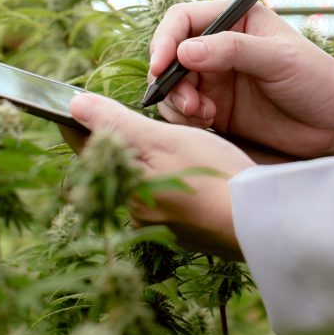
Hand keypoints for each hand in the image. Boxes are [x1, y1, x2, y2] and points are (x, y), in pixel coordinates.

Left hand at [68, 93, 253, 259]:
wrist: (259, 223)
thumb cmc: (212, 176)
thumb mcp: (163, 140)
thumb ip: (117, 123)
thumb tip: (74, 106)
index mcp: (122, 186)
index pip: (85, 146)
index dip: (81, 120)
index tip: (79, 103)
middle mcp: (133, 211)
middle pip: (115, 163)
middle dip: (121, 140)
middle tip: (133, 116)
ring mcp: (158, 225)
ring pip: (141, 180)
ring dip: (149, 160)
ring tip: (172, 141)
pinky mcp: (182, 231)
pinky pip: (165, 197)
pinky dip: (171, 180)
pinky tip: (192, 171)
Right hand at [149, 1, 333, 158]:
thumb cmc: (317, 80)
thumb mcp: (279, 58)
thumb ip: (232, 51)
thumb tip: (184, 51)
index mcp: (235, 20)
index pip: (183, 20)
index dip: (165, 40)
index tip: (161, 66)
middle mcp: (218, 46)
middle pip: (170, 54)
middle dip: (170, 78)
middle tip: (188, 103)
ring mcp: (214, 78)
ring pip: (172, 84)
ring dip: (177, 100)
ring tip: (203, 115)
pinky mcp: (214, 108)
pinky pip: (182, 110)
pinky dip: (185, 117)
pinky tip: (209, 122)